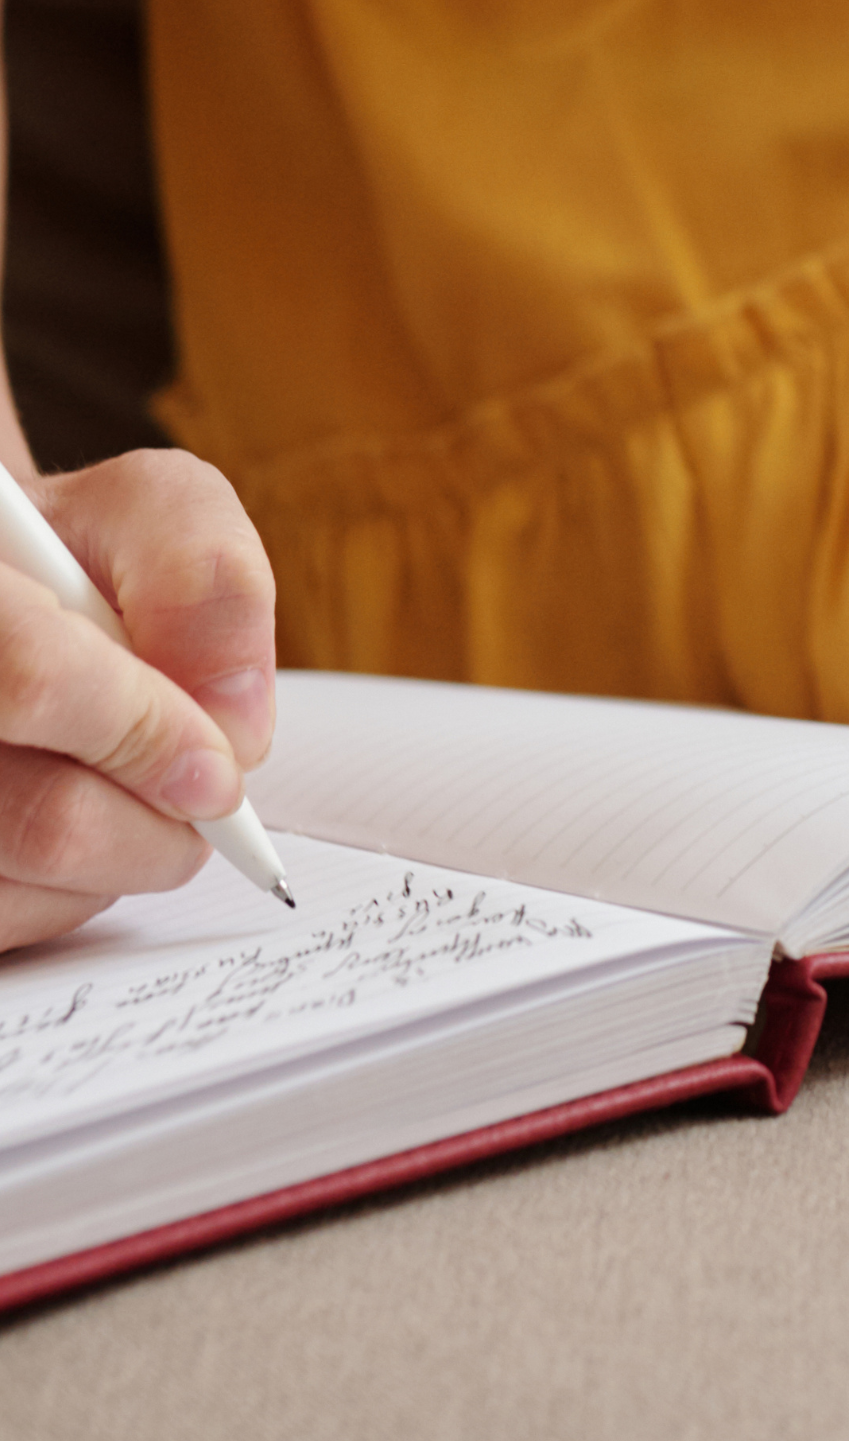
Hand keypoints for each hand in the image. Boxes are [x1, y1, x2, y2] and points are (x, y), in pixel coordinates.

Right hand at [0, 448, 275, 952]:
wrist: (2, 594)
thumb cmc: (69, 558)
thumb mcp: (143, 512)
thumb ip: (206, 578)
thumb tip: (234, 723)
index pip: (33, 681)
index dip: (147, 731)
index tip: (218, 767)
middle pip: (48, 823)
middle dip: (160, 820)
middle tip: (199, 790)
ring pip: (39, 890)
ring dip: (125, 854)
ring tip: (121, 778)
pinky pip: (20, 927)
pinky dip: (76, 892)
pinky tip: (75, 813)